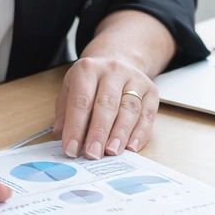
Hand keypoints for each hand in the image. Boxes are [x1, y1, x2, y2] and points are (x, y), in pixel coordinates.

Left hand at [55, 10, 173, 157]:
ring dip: (120, 134)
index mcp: (88, 69)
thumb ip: (65, 114)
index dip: (75, 127)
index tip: (71, 149)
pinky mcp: (151, 91)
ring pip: (129, 109)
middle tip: (93, 154)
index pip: (81, 100)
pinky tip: (131, 147)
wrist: (118, 60)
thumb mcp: (70, 90)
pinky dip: (140, 133)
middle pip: (107, 104)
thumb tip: (63, 138)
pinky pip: (148, 114)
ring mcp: (135, 79)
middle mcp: (113, 70)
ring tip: (112, 152)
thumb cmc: (91, 83)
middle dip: (99, 132)